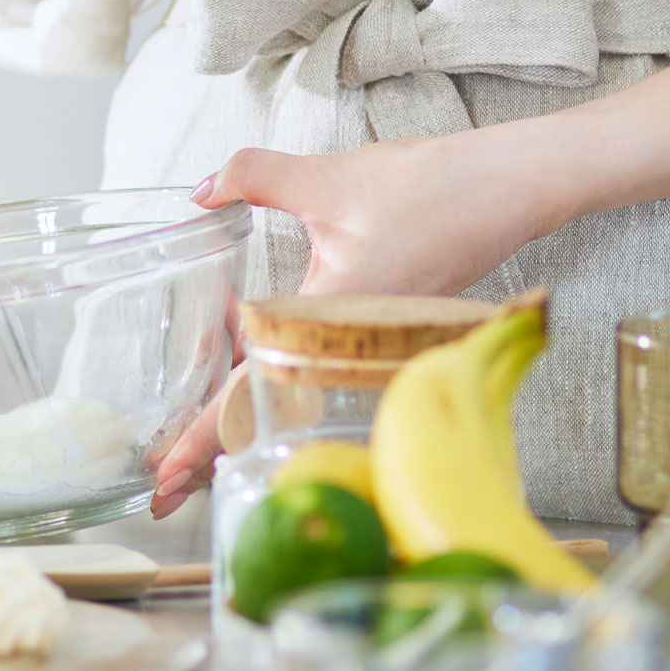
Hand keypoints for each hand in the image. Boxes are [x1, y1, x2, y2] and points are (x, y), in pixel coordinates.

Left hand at [149, 124, 543, 516]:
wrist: (511, 188)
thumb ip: (254, 176)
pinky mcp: (382, 335)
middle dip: (211, 454)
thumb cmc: (431, 187)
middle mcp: (352, 348)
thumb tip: (200, 190)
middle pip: (268, 417)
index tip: (164, 475)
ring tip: (189, 460)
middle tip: (158, 494)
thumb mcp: (329, 178)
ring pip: (292, 403)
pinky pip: (318, 377)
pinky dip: (278, 394)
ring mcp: (370, 348)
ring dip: (241, 428)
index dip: (204, 436)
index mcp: (332, 318)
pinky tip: (245, 395)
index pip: (252, 391)